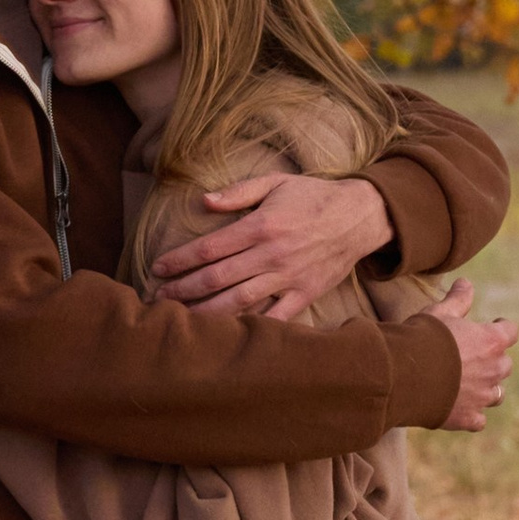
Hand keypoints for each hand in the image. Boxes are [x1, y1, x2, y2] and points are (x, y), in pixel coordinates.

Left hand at [151, 168, 395, 319]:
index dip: (180, 260)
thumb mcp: (276, 183)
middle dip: (183, 290)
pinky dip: (251, 328)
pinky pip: (274, 318)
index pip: (209, 248)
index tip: (158, 268)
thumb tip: (203, 201)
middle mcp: (272, 255)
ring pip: (239, 301)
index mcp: (260, 226)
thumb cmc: (313, 197)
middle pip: (217, 278)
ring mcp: (288, 278)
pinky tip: (227, 336)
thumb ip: (238, 193)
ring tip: (182, 319)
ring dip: (206, 312)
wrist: (360, 217)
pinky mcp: (305, 295)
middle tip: (159, 297)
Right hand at [427, 279, 515, 431]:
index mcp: (491, 341)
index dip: (502, 328)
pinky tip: (460, 410)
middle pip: (505, 365)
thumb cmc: (422, 338)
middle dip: (493, 360)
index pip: (510, 332)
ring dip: (487, 388)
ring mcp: (482, 397)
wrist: (403, 375)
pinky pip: (478, 420)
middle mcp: (493, 370)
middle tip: (474, 356)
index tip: (492, 326)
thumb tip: (466, 283)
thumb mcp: (439, 312)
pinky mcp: (467, 418)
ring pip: (497, 394)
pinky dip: (472, 415)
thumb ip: (458, 300)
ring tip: (469, 384)